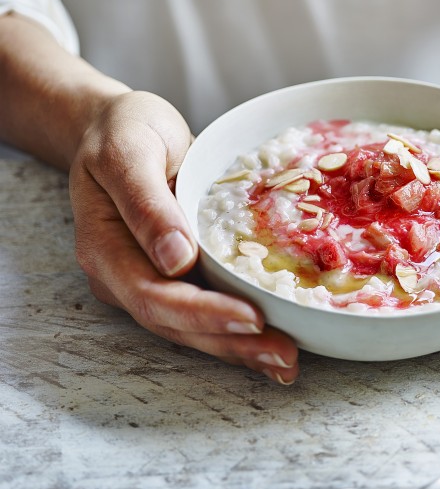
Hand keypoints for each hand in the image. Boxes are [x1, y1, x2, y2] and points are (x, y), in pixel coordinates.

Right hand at [69, 91, 298, 382]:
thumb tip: (176, 260)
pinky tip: (272, 343)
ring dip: (238, 348)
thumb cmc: (122, 131)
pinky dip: (236, 330)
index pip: (154, 295)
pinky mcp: (173, 274)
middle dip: (230, 343)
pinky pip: (204, 308)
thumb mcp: (128, 152)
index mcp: (105, 248)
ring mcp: (146, 278)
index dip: (203, 313)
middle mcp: (123, 274)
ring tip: (287, 363)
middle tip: (286, 356)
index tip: (251, 317)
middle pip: (176, 324)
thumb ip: (147, 204)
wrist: (118, 125)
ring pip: (191, 327)